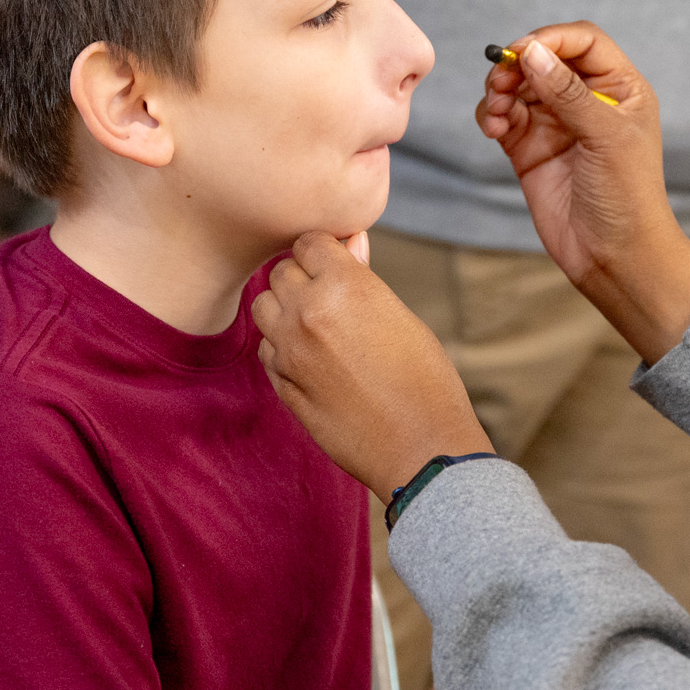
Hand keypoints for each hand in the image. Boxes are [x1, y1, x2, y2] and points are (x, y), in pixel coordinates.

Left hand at [255, 232, 492, 501]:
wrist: (421, 448)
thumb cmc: (426, 380)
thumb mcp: (403, 317)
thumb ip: (365, 279)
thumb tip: (349, 242)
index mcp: (345, 285)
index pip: (309, 242)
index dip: (324, 251)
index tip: (336, 263)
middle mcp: (308, 312)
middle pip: (281, 271)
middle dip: (302, 278)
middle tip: (331, 297)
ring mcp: (290, 350)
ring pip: (263, 307)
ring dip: (284, 309)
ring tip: (318, 327)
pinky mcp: (282, 384)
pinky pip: (267, 350)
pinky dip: (282, 347)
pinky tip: (313, 360)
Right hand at [474, 24, 689, 361]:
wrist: (613, 255)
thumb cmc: (627, 195)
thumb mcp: (605, 136)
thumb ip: (567, 92)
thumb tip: (531, 51)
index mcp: (620, 87)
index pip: (583, 41)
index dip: (552, 38)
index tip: (522, 50)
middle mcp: (587, 100)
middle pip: (543, 59)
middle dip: (517, 65)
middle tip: (500, 82)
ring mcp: (556, 123)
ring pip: (518, 85)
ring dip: (499, 90)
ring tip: (496, 111)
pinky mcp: (529, 147)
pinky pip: (503, 116)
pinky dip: (491, 115)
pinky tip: (493, 128)